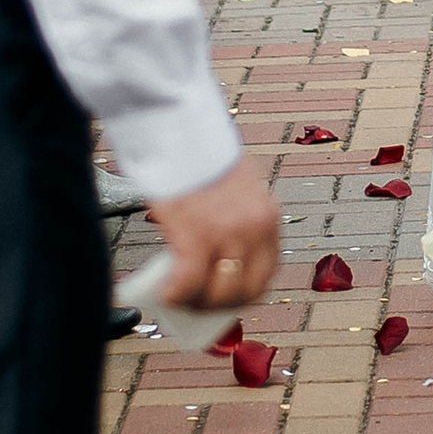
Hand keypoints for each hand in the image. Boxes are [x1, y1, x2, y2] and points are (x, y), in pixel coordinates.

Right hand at [149, 154, 279, 307]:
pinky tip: (164, 292)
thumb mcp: (233, 193)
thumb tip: (210, 266)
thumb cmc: (199, 157)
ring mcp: (229, 233)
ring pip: (219, 293)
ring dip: (196, 304)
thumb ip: (231, 226)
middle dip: (218, 307)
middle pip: (245, 290)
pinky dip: (175, 293)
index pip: (266, 275)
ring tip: (177, 298)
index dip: (244, 296)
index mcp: (268, 218)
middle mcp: (256, 227)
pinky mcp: (198, 233)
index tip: (224, 303)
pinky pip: (188, 282)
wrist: (180, 127)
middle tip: (194, 305)